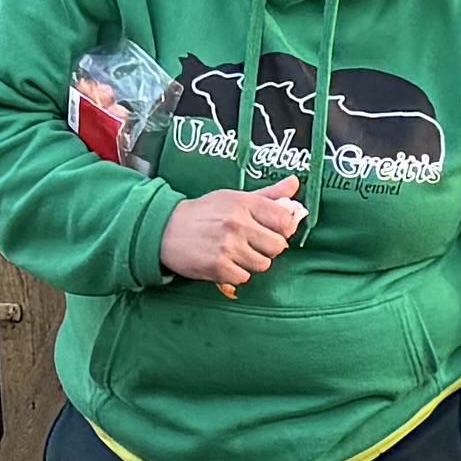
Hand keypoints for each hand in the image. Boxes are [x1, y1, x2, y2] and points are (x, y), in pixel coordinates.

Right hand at [162, 184, 303, 290]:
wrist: (165, 229)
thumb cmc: (204, 213)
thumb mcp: (234, 197)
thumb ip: (267, 194)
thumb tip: (295, 183)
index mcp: (244, 203)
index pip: (285, 220)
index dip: (283, 229)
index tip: (272, 230)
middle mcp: (238, 223)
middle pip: (277, 246)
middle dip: (268, 248)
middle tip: (252, 244)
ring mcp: (228, 246)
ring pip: (263, 264)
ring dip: (252, 262)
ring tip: (236, 253)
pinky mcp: (218, 266)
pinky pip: (244, 277)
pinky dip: (236, 274)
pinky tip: (225, 262)